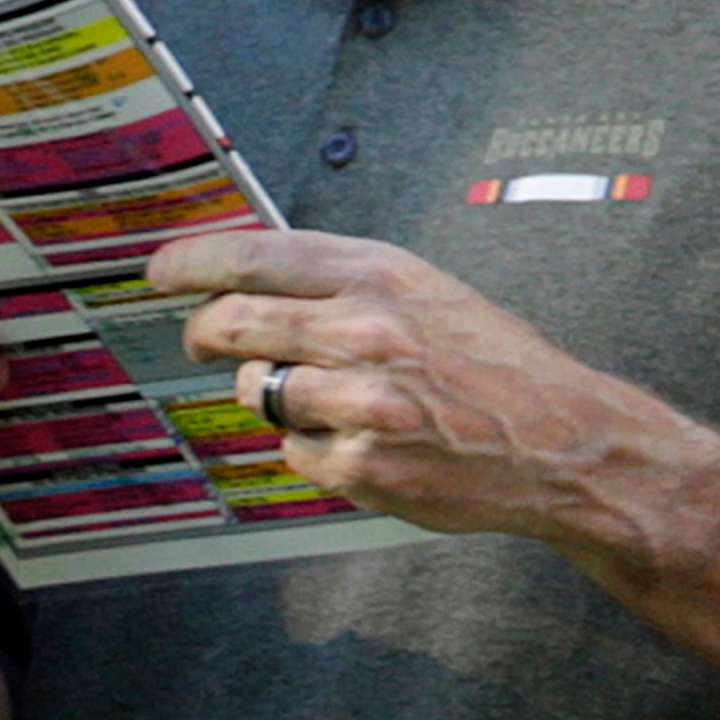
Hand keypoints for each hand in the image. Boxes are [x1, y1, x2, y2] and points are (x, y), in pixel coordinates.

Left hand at [148, 228, 718, 560]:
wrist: (560, 439)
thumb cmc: (488, 359)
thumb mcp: (421, 288)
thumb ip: (337, 280)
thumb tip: (240, 276)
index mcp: (378, 274)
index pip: (250, 255)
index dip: (189, 263)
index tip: (159, 274)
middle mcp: (365, 331)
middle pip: (229, 324)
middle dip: (202, 333)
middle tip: (202, 340)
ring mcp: (360, 403)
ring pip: (254, 391)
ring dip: (271, 395)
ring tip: (329, 397)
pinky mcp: (361, 465)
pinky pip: (290, 450)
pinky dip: (310, 447)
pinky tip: (361, 440)